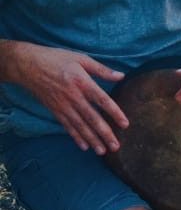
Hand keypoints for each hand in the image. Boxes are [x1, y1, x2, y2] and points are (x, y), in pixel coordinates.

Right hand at [8, 44, 126, 154]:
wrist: (27, 65)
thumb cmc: (56, 59)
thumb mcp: (80, 58)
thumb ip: (101, 69)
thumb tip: (121, 76)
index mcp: (82, 82)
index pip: (102, 100)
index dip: (114, 113)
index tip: (125, 124)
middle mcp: (73, 96)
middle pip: (92, 118)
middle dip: (105, 134)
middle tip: (116, 147)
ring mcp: (63, 105)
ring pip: (80, 126)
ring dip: (92, 140)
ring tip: (102, 151)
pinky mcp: (54, 110)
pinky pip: (67, 126)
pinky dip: (76, 137)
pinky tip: (84, 146)